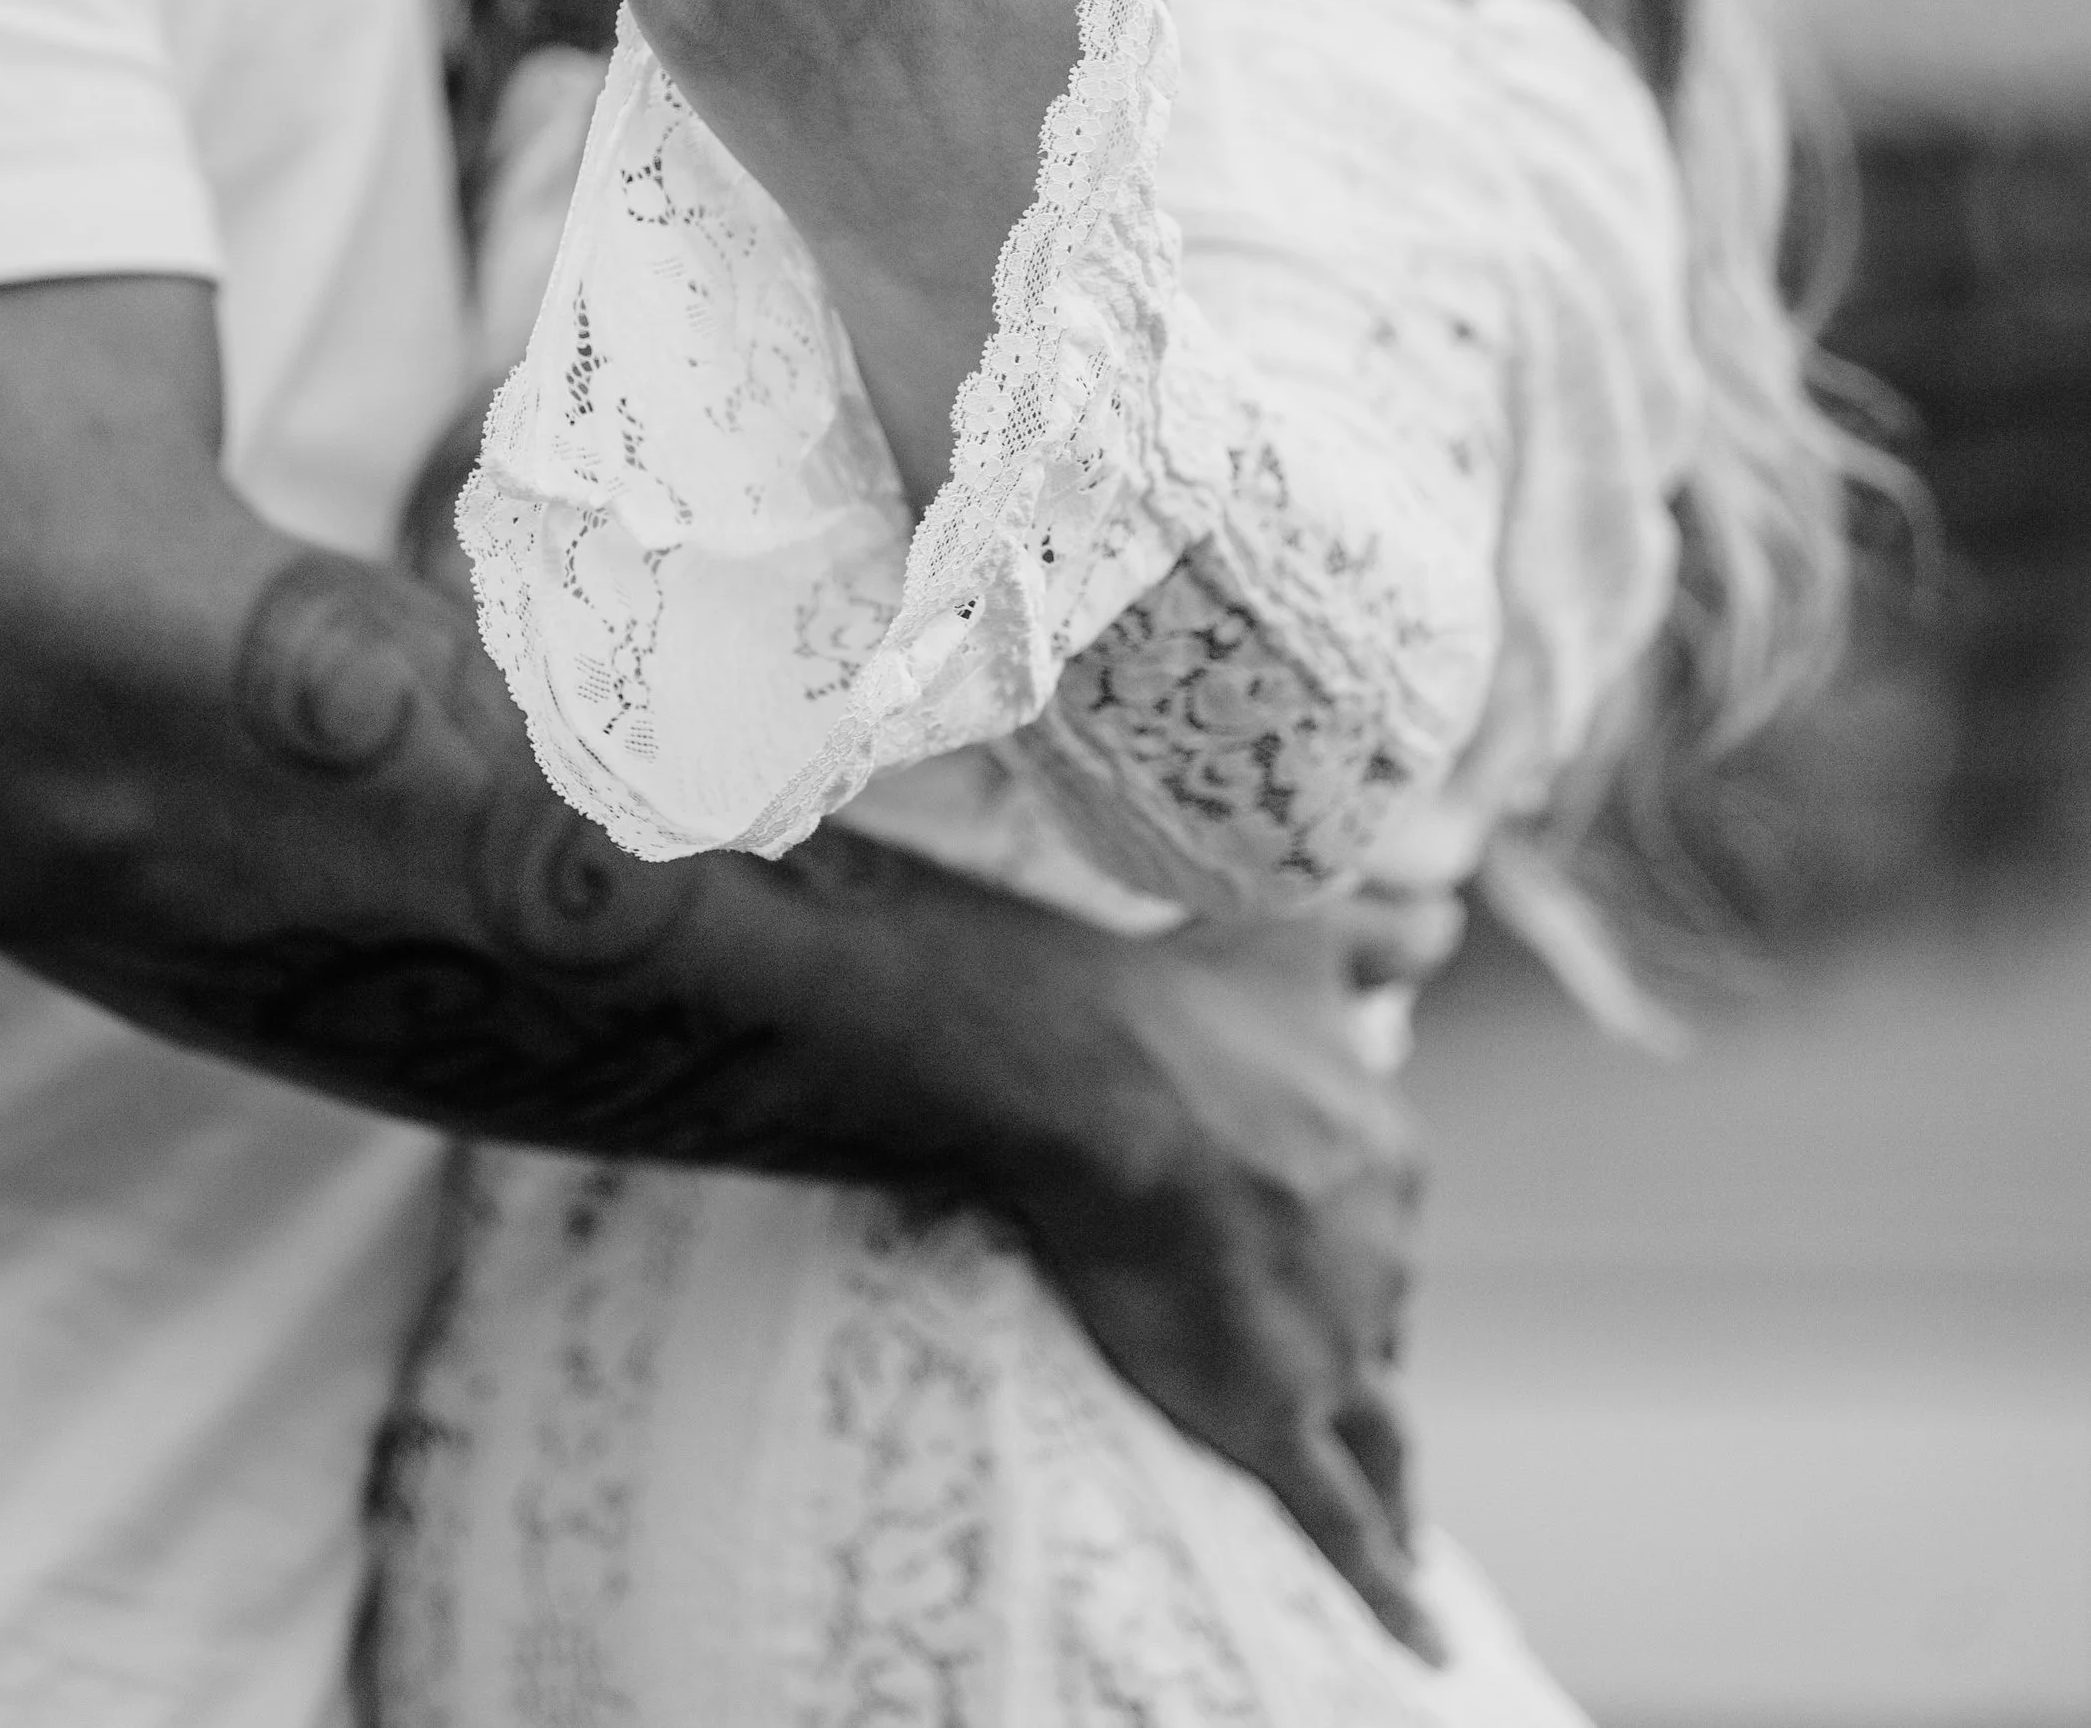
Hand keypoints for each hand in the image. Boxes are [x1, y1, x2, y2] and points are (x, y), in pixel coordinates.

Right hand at [1019, 913, 1440, 1661]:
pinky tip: (1420, 1642)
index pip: (1376, 1217)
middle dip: (1347, 1337)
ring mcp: (1333, 1346)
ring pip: (1380, 1427)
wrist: (1102, 1079)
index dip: (1337, 1234)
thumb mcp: (1305, 937)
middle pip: (1374, 1317)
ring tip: (1407, 1527)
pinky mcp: (1275, 1417)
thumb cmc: (1186, 999)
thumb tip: (1450, 910)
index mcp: (1386, 1154)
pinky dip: (1385, 1586)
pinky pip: (1342, 1522)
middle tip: (1302, 1357)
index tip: (1303, 1242)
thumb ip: (1383, 930)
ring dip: (1396, 1477)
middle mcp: (1381, 1256)